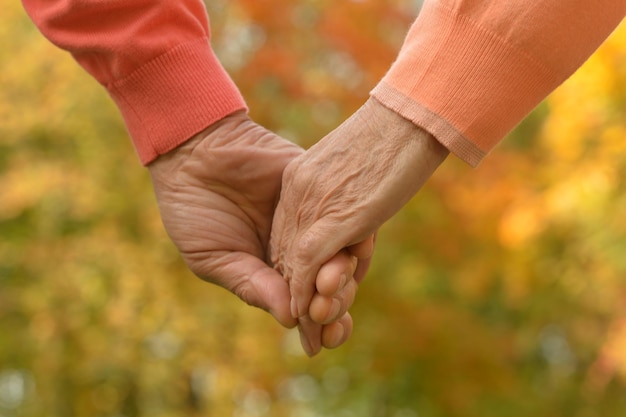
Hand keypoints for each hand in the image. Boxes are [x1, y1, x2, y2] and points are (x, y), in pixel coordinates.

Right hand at [148, 112, 367, 353]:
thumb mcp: (213, 258)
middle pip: (330, 286)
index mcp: (272, 271)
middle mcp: (298, 249)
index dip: (319, 325)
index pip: (304, 305)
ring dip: (345, 276)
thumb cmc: (194, 210)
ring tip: (335, 284)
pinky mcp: (320, 190)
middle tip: (328, 311)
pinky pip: (348, 215)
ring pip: (343, 254)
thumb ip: (251, 285)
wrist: (196, 151)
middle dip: (336, 305)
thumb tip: (289, 320)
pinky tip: (349, 252)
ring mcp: (311, 221)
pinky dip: (353, 235)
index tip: (324, 341)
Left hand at [271, 98, 448, 321]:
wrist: (406, 113)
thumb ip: (348, 190)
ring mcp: (313, 203)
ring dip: (304, 304)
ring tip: (312, 337)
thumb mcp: (361, 165)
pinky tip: (306, 316)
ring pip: (295, 263)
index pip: (294, 235)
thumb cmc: (397, 135)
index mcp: (303, 180)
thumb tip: (360, 214)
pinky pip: (305, 259)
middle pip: (289, 254)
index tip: (314, 297)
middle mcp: (299, 194)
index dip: (302, 271)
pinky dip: (303, 291)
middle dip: (299, 296)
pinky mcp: (333, 214)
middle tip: (307, 328)